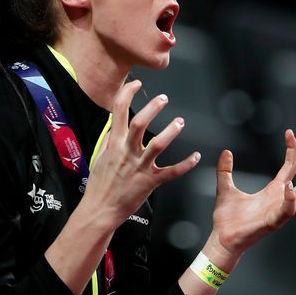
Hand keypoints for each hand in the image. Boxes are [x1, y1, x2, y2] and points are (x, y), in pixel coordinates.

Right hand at [83, 80, 199, 225]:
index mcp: (114, 144)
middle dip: (152, 108)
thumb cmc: (100, 185)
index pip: (118, 112)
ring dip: (170, 132)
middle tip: (163, 98)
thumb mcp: (100, 157)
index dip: (127, 94)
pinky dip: (186, 164)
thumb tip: (114, 124)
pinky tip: (196, 157)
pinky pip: (171, 172)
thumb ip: (109, 140)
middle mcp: (126, 153)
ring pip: (157, 145)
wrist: (100, 210)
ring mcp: (139, 167)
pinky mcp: (150, 182)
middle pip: (139, 123)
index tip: (136, 84)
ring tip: (180, 122)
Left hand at [210, 129, 295, 259]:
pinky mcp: (273, 222)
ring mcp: (279, 210)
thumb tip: (226, 151)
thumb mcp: (225, 187)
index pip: (291, 166)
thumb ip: (226, 170)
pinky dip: (290, 198)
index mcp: (274, 189)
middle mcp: (281, 198)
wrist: (221, 238)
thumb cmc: (227, 218)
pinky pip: (289, 210)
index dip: (293, 149)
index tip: (289, 133)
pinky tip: (287, 185)